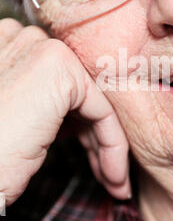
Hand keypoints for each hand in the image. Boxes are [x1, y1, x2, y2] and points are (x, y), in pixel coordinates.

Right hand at [0, 19, 129, 205]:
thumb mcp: (17, 120)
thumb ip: (41, 104)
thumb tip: (76, 117)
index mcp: (5, 46)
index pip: (58, 84)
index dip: (75, 123)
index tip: (87, 155)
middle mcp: (22, 38)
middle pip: (78, 93)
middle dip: (93, 136)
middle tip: (106, 172)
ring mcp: (41, 48)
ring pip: (93, 101)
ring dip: (105, 145)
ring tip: (114, 182)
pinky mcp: (60, 67)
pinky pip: (102, 110)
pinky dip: (112, 145)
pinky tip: (113, 177)